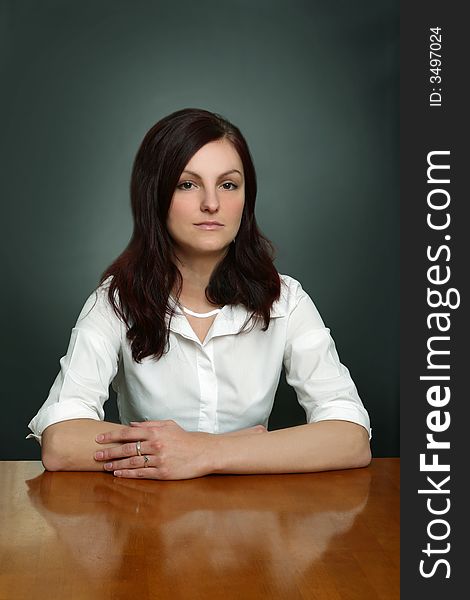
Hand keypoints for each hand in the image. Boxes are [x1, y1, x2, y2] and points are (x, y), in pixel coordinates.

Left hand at [94, 420, 216, 479]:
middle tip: (96, 455)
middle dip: (109, 452)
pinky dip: (128, 474)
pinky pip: (141, 473)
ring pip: (132, 462)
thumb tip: (131, 425)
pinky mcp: (163, 473)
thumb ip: (149, 424)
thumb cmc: (185, 439)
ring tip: (105, 466)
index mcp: (156, 432)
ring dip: (116, 465)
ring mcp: (159, 460)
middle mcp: (156, 445)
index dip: (112, 436)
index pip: (128, 433)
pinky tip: (119, 474)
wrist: (203, 452)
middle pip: (127, 449)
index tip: (99, 439)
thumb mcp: (169, 425)